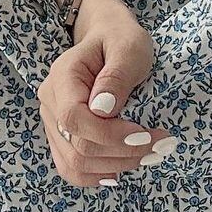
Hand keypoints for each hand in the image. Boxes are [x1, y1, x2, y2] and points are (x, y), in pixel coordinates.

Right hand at [36, 0, 175, 187]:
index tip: (146, 133)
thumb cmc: (120, 38)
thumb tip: (103, 110)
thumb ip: (117, 75)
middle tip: (162, 145)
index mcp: (62, 77)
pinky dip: (98, 175)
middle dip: (123, 153)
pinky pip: (72, 168)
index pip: (74, 119)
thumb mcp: (129, 46)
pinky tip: (123, 167)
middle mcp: (50, 103)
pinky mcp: (62, 136)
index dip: (110, 135)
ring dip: (116, 167)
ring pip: (75, 164)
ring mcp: (53, 122)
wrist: (105, 36)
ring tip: (150, 154)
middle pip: (77, 148)